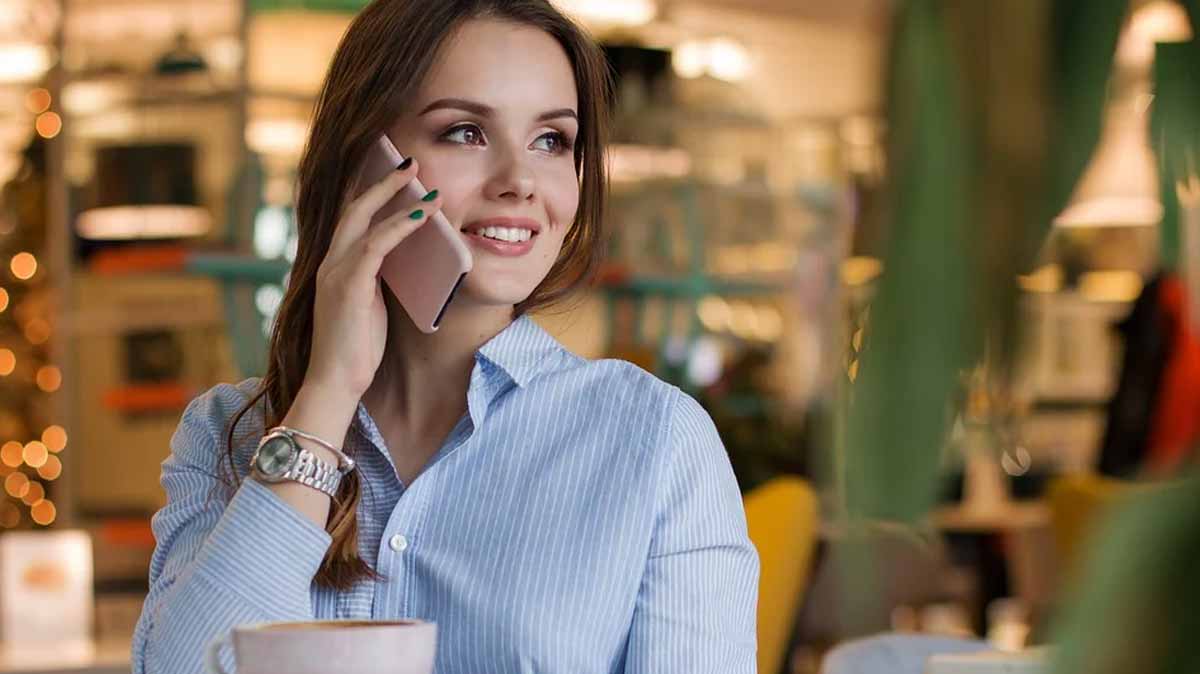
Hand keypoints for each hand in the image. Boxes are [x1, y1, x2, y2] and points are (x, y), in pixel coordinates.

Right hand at [305, 158, 442, 402]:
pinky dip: (401, 226)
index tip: (396, 175)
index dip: (372, 194)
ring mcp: (336, 272)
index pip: (351, 220)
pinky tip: (422, 215)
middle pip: (354, 208)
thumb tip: (405, 260)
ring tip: (423, 180)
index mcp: (335, 267)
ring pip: (364, 220)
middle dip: (382, 182)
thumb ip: (379, 279)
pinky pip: (377, 245)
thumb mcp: (371, 305)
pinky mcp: (348, 285)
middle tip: (410, 162)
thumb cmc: (357, 349)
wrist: (336, 382)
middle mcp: (331, 263)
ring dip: (396, 196)